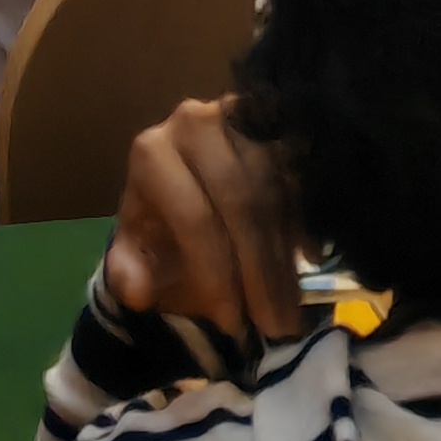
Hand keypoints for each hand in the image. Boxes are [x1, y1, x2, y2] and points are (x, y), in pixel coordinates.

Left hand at [102, 98, 302, 341]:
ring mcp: (242, 114)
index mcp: (153, 153)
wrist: (185, 180)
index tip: (233, 322)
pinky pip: (299, 175)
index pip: (194, 217)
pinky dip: (305, 221)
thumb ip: (129, 271)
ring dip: (285, 257)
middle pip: (242, 202)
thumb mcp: (136, 252)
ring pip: (276, 190)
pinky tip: (310, 259)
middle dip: (260, 271)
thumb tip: (138, 290)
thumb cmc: (160, 223)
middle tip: (275, 326)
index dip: (216, 273)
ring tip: (290, 309)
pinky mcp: (277, 121)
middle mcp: (198, 122)